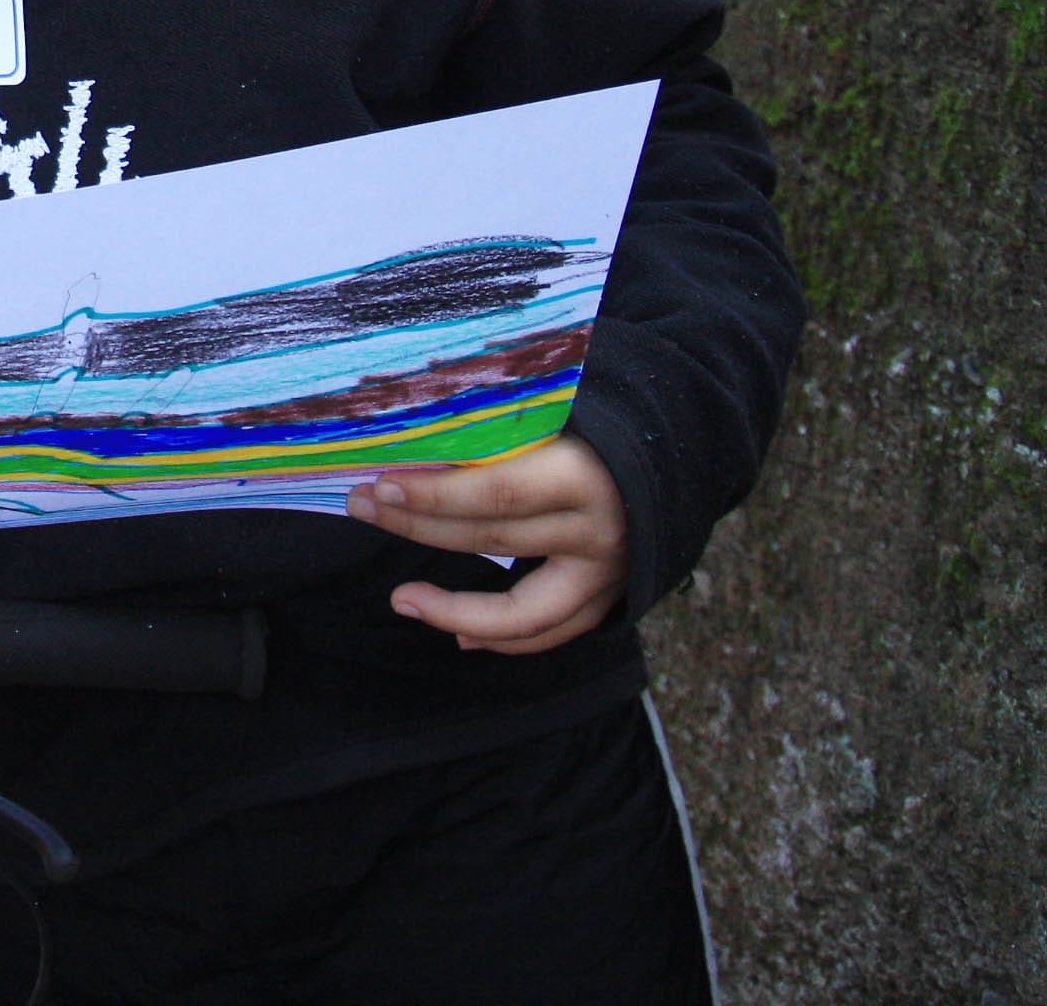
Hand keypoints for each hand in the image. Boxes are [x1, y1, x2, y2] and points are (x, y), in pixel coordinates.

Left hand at [345, 434, 628, 655]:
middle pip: (492, 539)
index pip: (496, 492)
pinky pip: (550, 632)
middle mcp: (597, 531)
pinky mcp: (609, 597)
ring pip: (520, 609)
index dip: (435, 495)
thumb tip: (420, 418)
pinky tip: (457, 632)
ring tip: (401, 598)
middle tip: (363, 506)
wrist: (684, 449)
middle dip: (418, 526)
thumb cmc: (607, 417)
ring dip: (452, 608)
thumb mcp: (565, 406)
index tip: (381, 486)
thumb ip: (506, 420)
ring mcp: (606, 574)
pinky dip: (502, 639)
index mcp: (586, 475)